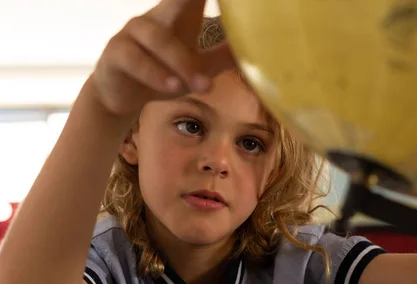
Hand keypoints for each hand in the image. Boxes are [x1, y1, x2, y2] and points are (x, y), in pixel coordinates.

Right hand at [90, 0, 234, 117]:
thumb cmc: (164, 72)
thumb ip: (221, 56)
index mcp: (179, 16)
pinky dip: (156, 74)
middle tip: (207, 0)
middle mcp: (157, 17)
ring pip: (159, 39)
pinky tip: (172, 86)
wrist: (123, 95)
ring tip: (202, 86)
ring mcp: (134, 32)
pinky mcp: (116, 53)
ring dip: (182, 64)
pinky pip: (136, 59)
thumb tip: (254, 51)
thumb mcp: (197, 65)